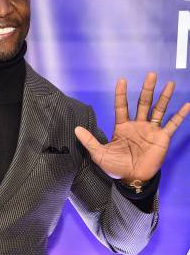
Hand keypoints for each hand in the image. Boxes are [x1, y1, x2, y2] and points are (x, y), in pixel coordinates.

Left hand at [74, 72, 189, 182]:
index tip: (121, 80)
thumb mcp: (99, 154)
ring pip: (158, 110)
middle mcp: (138, 125)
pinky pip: (172, 124)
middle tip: (151, 75)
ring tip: (169, 84)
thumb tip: (76, 129)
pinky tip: (187, 105)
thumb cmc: (116, 167)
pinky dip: (180, 115)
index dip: (121, 94)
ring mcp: (151, 130)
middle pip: (143, 103)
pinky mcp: (162, 138)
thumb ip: (89, 141)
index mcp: (123, 127)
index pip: (121, 106)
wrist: (132, 180)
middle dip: (147, 89)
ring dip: (164, 97)